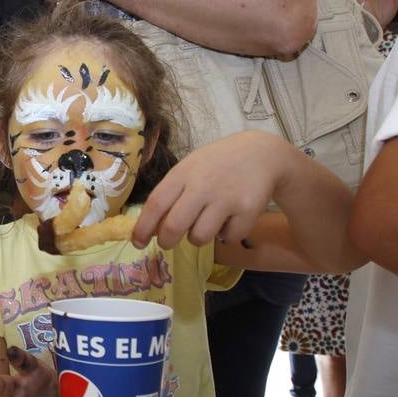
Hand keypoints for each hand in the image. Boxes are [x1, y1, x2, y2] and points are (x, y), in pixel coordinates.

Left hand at [132, 130, 287, 248]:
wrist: (261, 153)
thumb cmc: (215, 164)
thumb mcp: (189, 169)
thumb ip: (171, 194)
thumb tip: (149, 229)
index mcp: (182, 174)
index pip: (156, 205)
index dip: (143, 228)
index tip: (137, 243)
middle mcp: (203, 186)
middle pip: (174, 226)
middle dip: (166, 241)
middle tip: (167, 243)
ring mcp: (227, 199)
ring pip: (200, 237)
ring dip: (197, 237)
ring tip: (204, 224)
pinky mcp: (248, 210)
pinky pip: (228, 238)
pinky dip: (226, 235)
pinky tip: (229, 219)